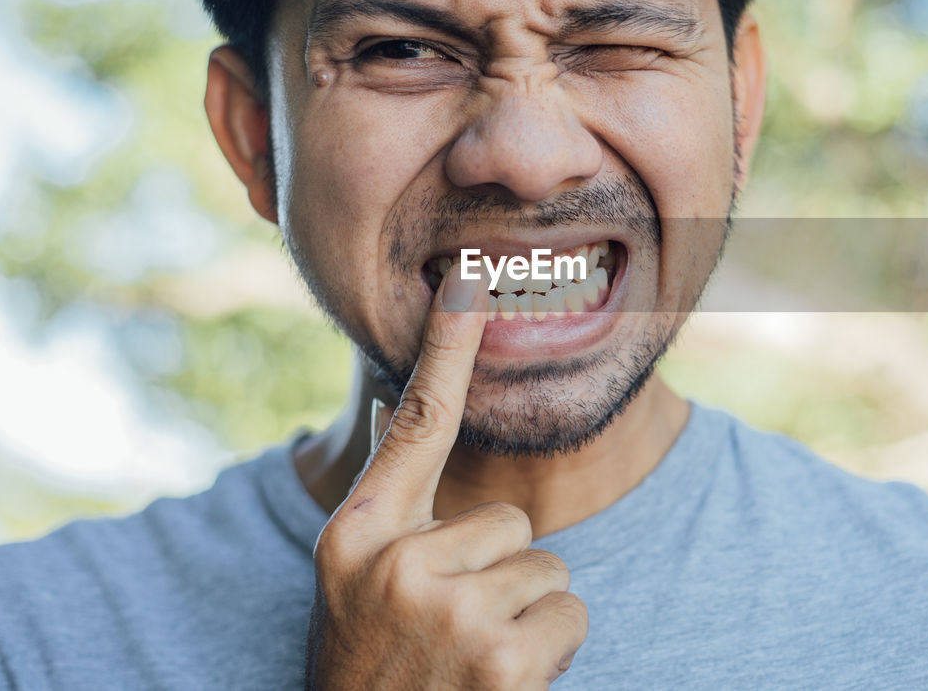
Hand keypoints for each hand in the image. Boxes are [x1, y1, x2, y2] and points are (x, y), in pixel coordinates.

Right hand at [305, 265, 587, 689]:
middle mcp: (398, 563)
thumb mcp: (354, 579)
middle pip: (514, 522)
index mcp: (357, 534)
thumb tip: (400, 404)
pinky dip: (551, 653)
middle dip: (502, 574)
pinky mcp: (501, 661)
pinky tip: (501, 683)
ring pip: (550, 569)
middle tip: (452, 629)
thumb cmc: (369, 663)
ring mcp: (449, 612)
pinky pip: (572, 615)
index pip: (416, 423)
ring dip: (525, 616)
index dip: (447, 348)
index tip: (471, 278)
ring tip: (471, 658)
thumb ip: (390, 501)